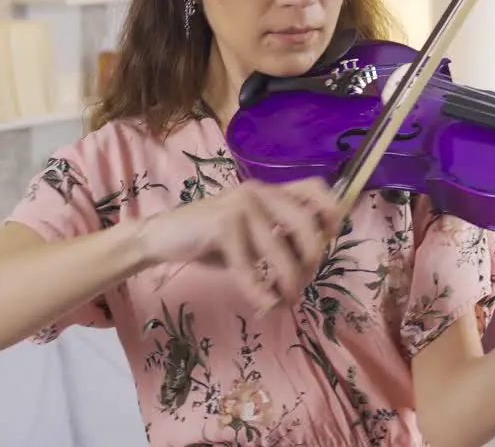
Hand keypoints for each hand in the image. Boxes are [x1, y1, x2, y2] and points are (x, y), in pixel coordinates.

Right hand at [135, 177, 341, 310]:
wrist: (162, 236)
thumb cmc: (211, 238)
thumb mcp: (252, 233)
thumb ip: (279, 239)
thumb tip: (310, 265)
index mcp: (271, 191)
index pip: (316, 189)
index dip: (332, 215)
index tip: (328, 242)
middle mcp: (260, 192)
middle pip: (307, 224)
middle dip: (310, 260)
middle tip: (301, 283)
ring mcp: (241, 207)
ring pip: (281, 251)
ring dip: (288, 284)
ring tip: (283, 301)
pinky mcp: (223, 226)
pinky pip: (251, 268)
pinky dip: (260, 292)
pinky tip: (263, 305)